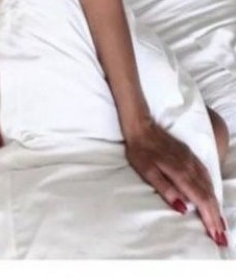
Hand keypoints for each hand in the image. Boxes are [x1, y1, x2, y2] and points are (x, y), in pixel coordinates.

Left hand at [125, 118, 226, 246]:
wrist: (141, 127)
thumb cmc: (140, 151)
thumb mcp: (147, 172)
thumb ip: (165, 188)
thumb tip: (182, 208)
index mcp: (180, 173)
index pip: (201, 200)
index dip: (210, 218)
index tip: (216, 235)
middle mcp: (190, 167)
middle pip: (208, 195)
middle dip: (216, 217)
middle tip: (222, 237)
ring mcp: (191, 160)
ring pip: (209, 185)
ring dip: (216, 205)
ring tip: (220, 222)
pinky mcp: (189, 155)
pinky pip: (206, 175)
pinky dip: (212, 189)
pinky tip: (212, 195)